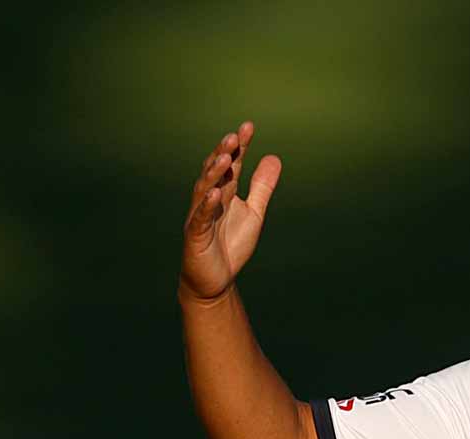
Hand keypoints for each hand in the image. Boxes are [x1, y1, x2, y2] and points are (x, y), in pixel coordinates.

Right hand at [181, 121, 282, 300]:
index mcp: (224, 192)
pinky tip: (216, 194)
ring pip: (204, 190)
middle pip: (215, 172)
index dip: (240, 147)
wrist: (215, 280)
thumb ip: (262, 187)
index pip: (232, 164)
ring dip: (214, 174)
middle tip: (234, 136)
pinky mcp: (195, 236)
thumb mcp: (254, 213)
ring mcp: (200, 216)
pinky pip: (200, 218)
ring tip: (225, 158)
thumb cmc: (231, 244)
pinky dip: (207, 206)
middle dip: (223, 154)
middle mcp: (209, 199)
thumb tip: (274, 157)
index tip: (249, 126)